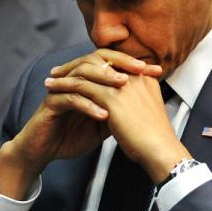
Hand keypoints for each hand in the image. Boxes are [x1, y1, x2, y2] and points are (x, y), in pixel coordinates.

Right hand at [0, 50, 161, 198]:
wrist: (44, 151)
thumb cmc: (70, 135)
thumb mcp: (102, 124)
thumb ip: (118, 111)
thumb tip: (144, 105)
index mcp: (86, 81)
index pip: (110, 62)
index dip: (132, 65)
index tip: (155, 71)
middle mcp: (73, 80)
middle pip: (95, 61)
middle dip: (119, 64)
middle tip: (139, 70)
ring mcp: (60, 90)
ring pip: (82, 76)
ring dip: (103, 80)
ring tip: (123, 86)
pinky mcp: (50, 104)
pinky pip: (70, 100)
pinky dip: (87, 106)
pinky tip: (103, 115)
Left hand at [46, 55, 190, 182]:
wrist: (160, 150)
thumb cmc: (155, 139)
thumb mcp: (147, 112)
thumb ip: (136, 102)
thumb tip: (124, 104)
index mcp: (143, 78)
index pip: (114, 62)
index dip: (94, 64)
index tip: (80, 69)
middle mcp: (133, 75)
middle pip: (99, 60)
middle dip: (77, 63)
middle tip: (60, 70)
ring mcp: (122, 84)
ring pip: (87, 71)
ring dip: (66, 74)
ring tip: (51, 80)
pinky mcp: (111, 97)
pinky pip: (81, 86)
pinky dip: (64, 87)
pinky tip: (52, 92)